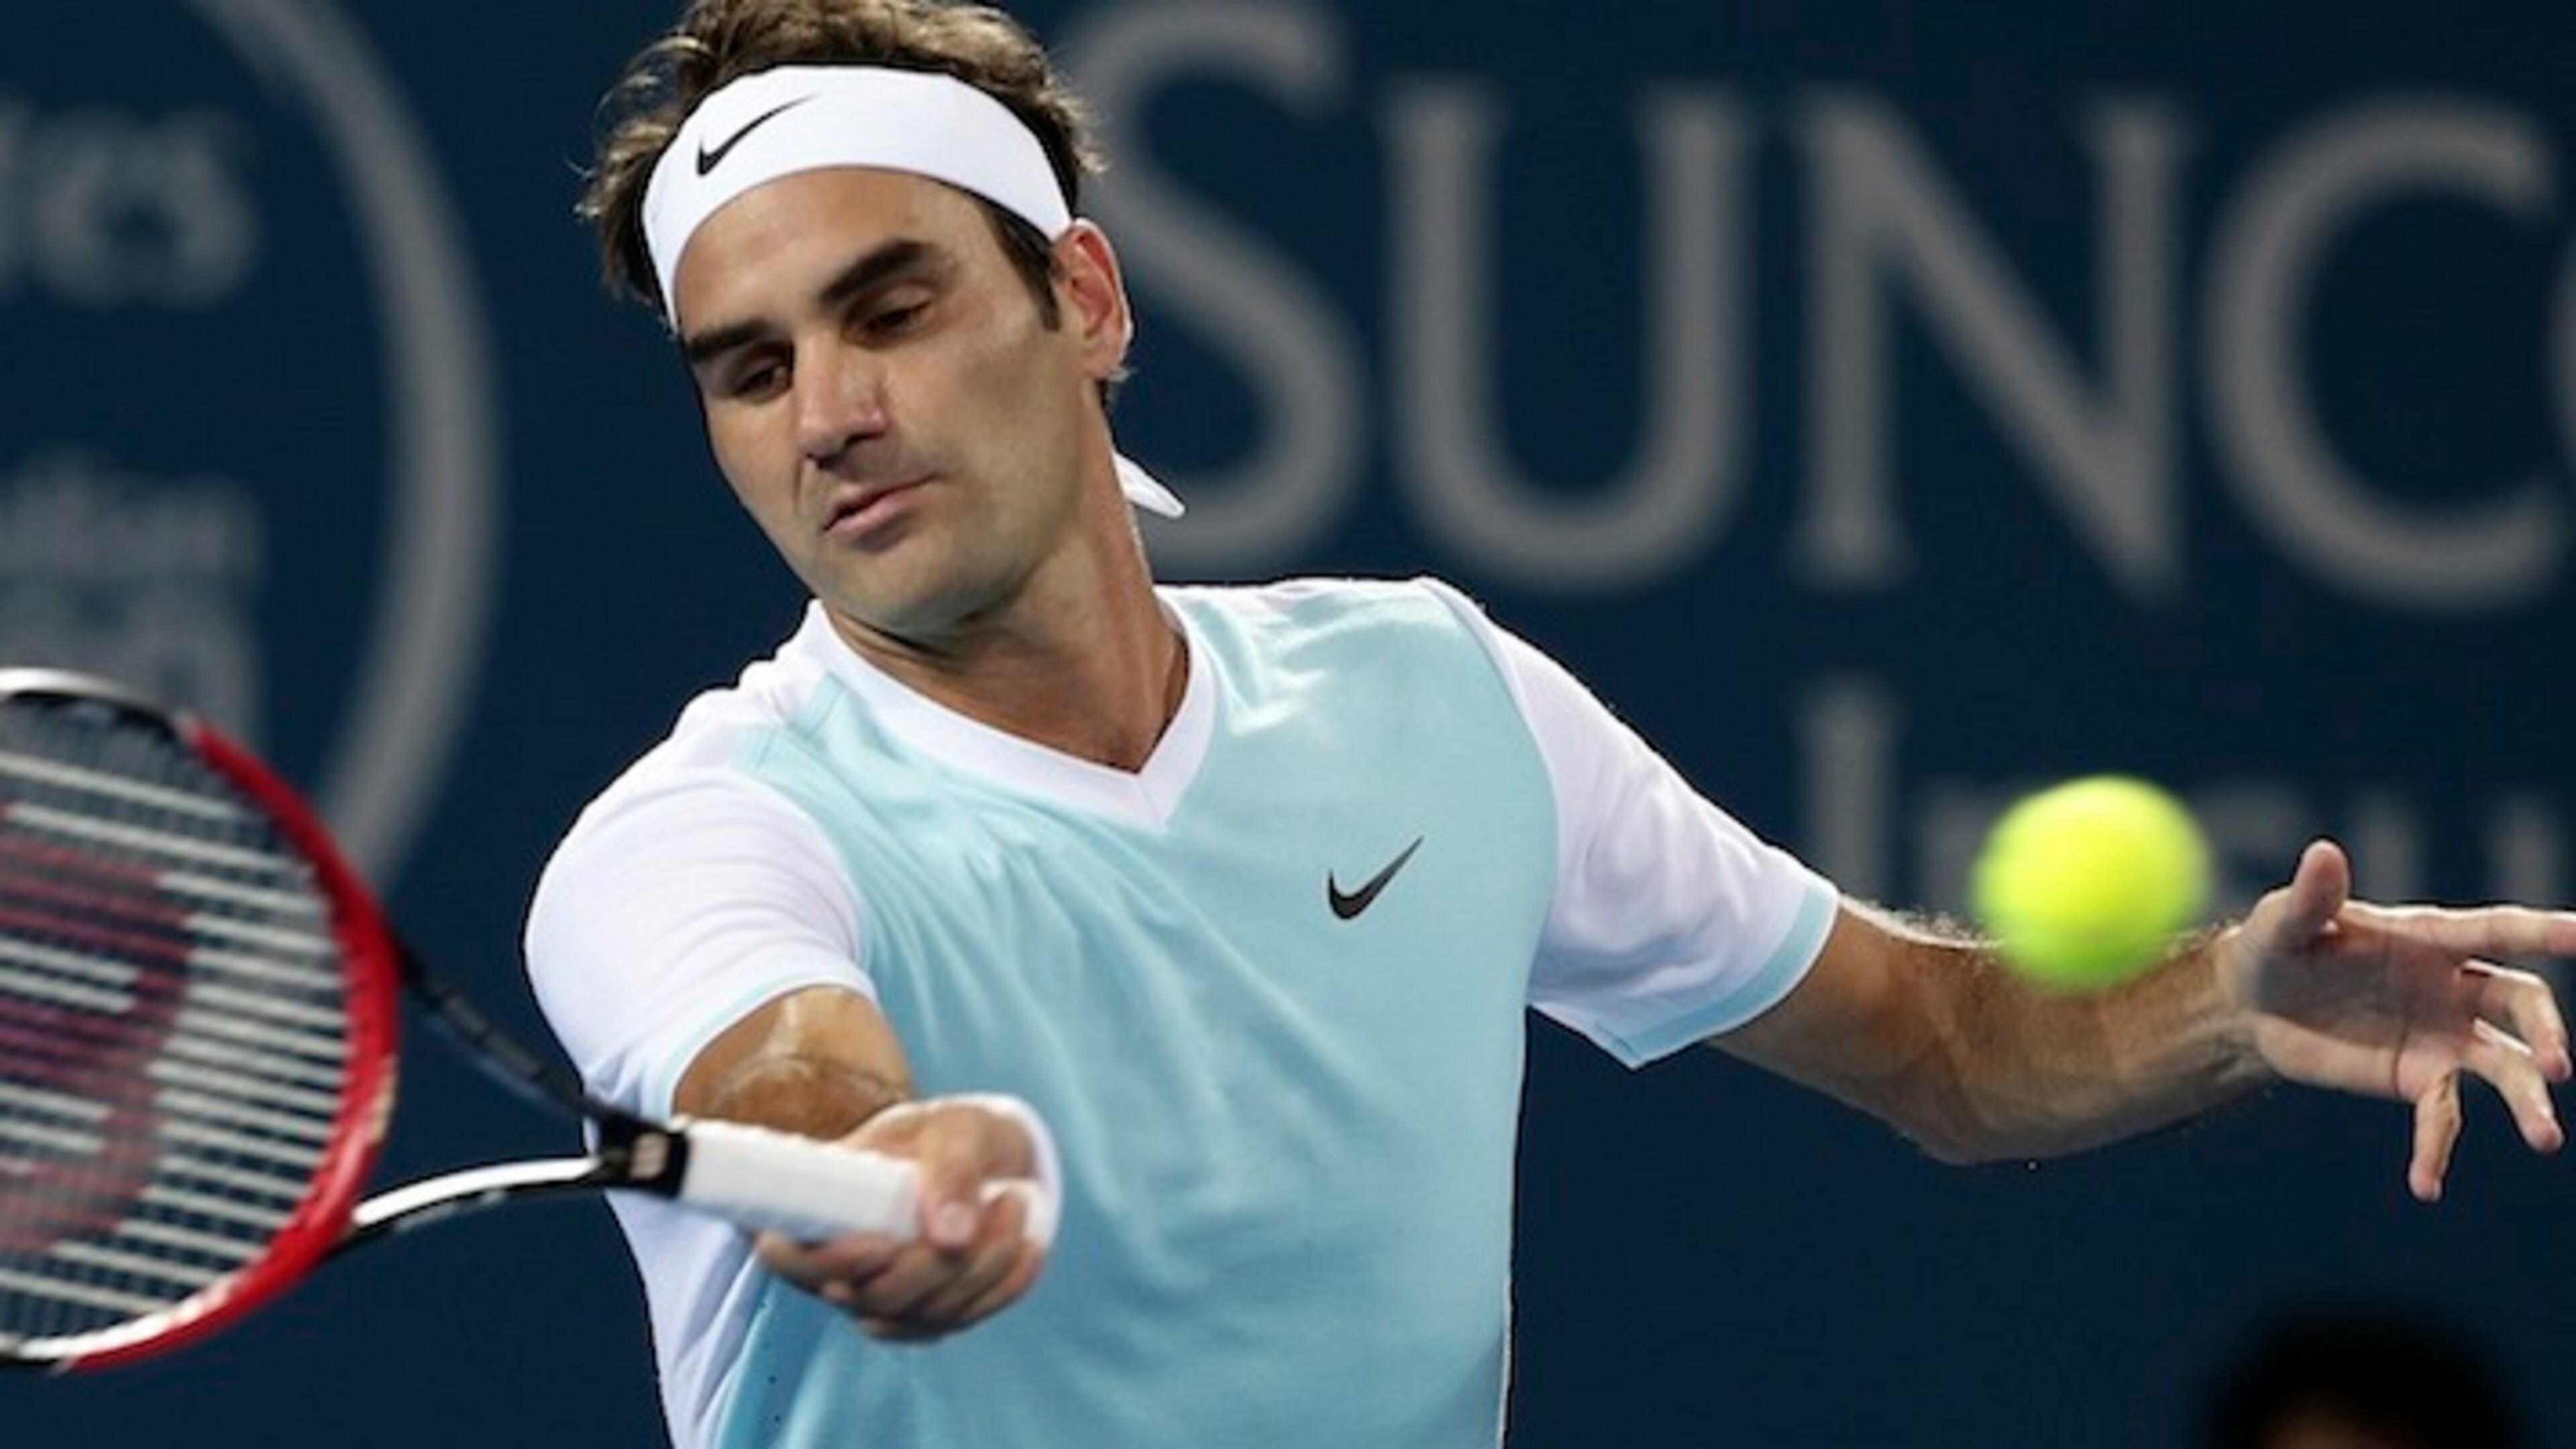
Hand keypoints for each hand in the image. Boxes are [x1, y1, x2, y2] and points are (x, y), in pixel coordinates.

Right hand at [754, 1098, 1048, 1340]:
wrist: (987, 1154)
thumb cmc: (952, 1133)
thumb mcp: (953, 1130)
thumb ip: (950, 1174)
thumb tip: (950, 1238)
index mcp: (823, 1209)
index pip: (789, 1258)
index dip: (825, 1264)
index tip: (879, 1244)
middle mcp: (844, 1266)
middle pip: (871, 1300)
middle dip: (937, 1263)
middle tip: (994, 1201)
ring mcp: (887, 1299)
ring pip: (926, 1315)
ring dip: (984, 1266)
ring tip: (1015, 1200)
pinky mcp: (932, 1315)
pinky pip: (966, 1319)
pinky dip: (1005, 1285)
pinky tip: (1029, 1246)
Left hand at [2217, 839, 2575, 1200]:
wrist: (2251, 1007)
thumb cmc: (2274, 947)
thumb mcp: (2284, 923)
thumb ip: (2311, 897)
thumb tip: (2323, 852)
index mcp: (2428, 937)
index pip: (2499, 930)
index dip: (2547, 930)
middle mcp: (2452, 986)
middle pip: (2520, 1003)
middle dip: (2545, 1031)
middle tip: (2555, 1065)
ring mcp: (2443, 1036)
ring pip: (2505, 1066)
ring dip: (2527, 1100)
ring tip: (2545, 1137)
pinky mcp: (2419, 1078)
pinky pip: (2442, 1117)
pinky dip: (2437, 1149)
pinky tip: (2424, 1183)